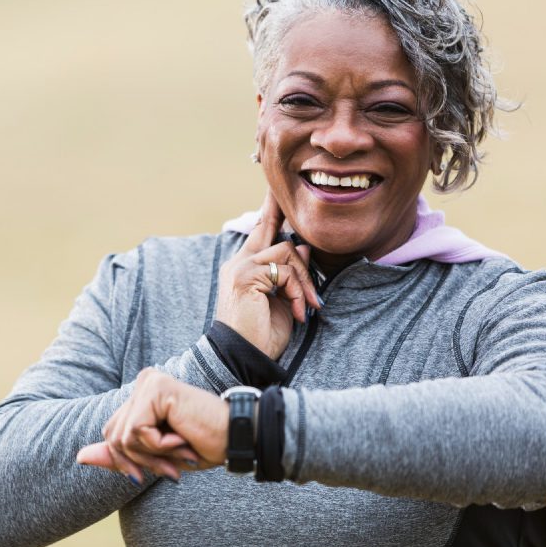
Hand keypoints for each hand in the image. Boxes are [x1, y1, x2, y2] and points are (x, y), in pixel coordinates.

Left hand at [76, 369, 227, 482]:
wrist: (235, 437)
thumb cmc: (202, 444)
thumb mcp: (154, 455)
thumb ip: (119, 454)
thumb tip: (79, 457)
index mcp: (141, 394)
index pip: (111, 433)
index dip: (129, 460)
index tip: (161, 469)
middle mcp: (143, 382)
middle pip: (112, 435)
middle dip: (140, 461)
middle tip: (173, 465)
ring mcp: (148, 382)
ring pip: (123, 437)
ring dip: (152, 456)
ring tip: (180, 450)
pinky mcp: (155, 389)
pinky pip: (136, 432)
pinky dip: (158, 446)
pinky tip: (181, 438)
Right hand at [215, 191, 320, 358]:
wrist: (244, 357)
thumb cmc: (262, 334)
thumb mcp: (281, 300)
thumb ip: (288, 272)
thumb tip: (302, 246)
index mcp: (244, 267)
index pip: (260, 230)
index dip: (271, 209)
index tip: (276, 189)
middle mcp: (239, 262)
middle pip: (272, 231)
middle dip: (289, 234)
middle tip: (301, 264)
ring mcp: (240, 267)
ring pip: (286, 251)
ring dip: (304, 280)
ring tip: (306, 307)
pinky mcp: (246, 276)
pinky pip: (285, 271)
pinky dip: (297, 291)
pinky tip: (298, 312)